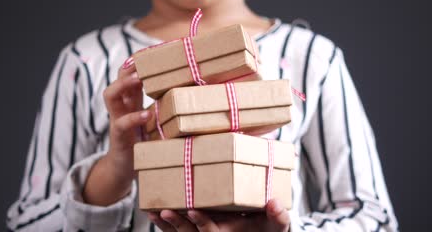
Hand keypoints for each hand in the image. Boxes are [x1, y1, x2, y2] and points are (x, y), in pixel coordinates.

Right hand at [83, 57, 150, 205]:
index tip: (152, 51)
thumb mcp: (153, 121)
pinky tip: (146, 115)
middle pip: (116, 79)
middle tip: (143, 61)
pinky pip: (120, 123)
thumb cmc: (144, 142)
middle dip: (127, 68)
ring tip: (137, 79)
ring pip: (110, 95)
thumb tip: (189, 93)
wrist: (125, 169)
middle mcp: (121, 108)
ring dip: (122, 85)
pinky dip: (133, 118)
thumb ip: (162, 108)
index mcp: (131, 102)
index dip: (136, 63)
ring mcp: (117, 120)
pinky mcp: (118, 137)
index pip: (128, 76)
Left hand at [147, 199, 289, 231]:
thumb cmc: (268, 231)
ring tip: (153, 212)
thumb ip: (278, 217)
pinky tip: (153, 213)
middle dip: (177, 224)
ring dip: (167, 224)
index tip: (193, 210)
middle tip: (165, 210)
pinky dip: (166, 225)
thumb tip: (275, 203)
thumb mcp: (276, 227)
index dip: (202, 223)